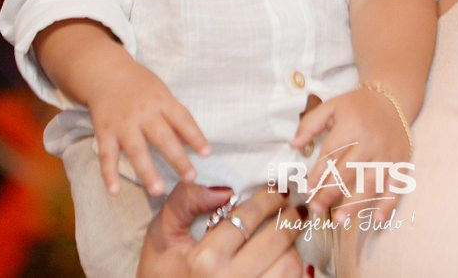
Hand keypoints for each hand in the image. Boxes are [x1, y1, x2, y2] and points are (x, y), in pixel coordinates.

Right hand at [84, 59, 210, 195]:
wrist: (105, 73)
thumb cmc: (140, 85)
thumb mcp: (161, 93)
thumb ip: (175, 116)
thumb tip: (192, 141)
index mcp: (161, 100)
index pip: (182, 119)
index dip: (195, 136)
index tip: (207, 154)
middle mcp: (143, 112)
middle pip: (162, 138)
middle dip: (177, 159)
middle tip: (190, 178)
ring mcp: (122, 124)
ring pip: (136, 150)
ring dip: (147, 171)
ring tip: (158, 191)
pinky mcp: (104, 132)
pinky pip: (107, 155)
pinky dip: (109, 174)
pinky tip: (114, 191)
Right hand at [138, 183, 304, 277]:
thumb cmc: (162, 271)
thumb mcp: (162, 234)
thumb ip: (185, 202)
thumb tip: (225, 189)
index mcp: (206, 259)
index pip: (248, 218)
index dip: (268, 200)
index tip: (278, 191)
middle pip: (277, 242)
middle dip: (291, 219)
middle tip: (295, 207)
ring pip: (289, 267)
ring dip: (293, 246)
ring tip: (291, 234)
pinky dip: (295, 271)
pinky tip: (287, 258)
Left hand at [291, 86, 410, 219]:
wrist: (392, 98)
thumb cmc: (357, 105)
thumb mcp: (331, 106)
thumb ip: (310, 124)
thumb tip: (294, 145)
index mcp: (351, 127)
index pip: (331, 156)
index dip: (317, 175)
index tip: (307, 191)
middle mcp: (370, 143)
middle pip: (348, 172)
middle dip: (330, 193)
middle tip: (316, 209)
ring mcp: (387, 155)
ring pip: (370, 183)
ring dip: (355, 204)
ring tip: (340, 220)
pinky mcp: (401, 162)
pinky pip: (396, 186)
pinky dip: (388, 204)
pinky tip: (377, 220)